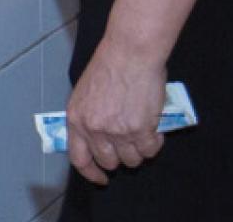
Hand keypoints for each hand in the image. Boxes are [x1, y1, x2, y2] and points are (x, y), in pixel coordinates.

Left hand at [63, 46, 167, 185]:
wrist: (130, 52)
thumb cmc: (110, 65)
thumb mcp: (86, 93)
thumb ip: (89, 117)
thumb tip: (98, 137)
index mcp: (77, 119)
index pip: (79, 158)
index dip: (91, 172)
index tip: (101, 178)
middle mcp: (95, 129)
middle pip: (108, 161)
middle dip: (120, 158)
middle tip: (129, 147)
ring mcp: (118, 131)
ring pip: (131, 159)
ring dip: (139, 151)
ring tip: (143, 134)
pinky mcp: (140, 129)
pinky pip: (150, 150)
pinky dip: (155, 145)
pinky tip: (155, 132)